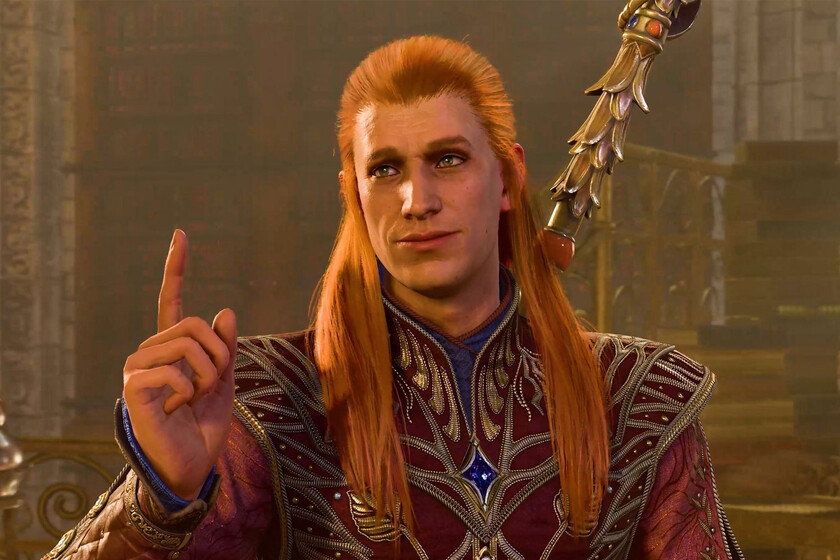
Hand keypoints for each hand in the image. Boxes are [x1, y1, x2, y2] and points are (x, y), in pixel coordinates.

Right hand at [122, 229, 236, 499]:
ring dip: (207, 375)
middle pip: (195, 325)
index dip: (176, 268)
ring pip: (188, 344)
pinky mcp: (133, 390)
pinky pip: (173, 371)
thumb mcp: (225, 382)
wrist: (191, 467)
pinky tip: (176, 409)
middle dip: (219, 357)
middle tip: (211, 387)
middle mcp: (150, 353)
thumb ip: (225, 349)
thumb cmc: (204, 426)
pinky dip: (188, 390)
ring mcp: (138, 370)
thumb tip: (225, 311)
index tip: (181, 235)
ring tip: (193, 400)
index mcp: (173, 348)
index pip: (172, 301)